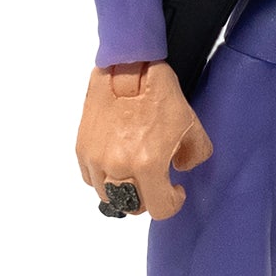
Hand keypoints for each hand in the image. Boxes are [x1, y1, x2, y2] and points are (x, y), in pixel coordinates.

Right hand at [76, 62, 210, 219]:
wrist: (127, 67)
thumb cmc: (160, 94)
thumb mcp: (191, 125)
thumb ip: (193, 155)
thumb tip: (180, 167)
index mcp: (148, 164)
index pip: (158, 208)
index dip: (172, 204)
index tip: (176, 191)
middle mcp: (118, 166)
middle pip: (131, 206)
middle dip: (148, 198)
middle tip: (156, 183)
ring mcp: (96, 159)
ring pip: (108, 195)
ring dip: (123, 190)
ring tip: (135, 173)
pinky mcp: (82, 149)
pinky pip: (91, 178)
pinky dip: (104, 177)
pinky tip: (117, 162)